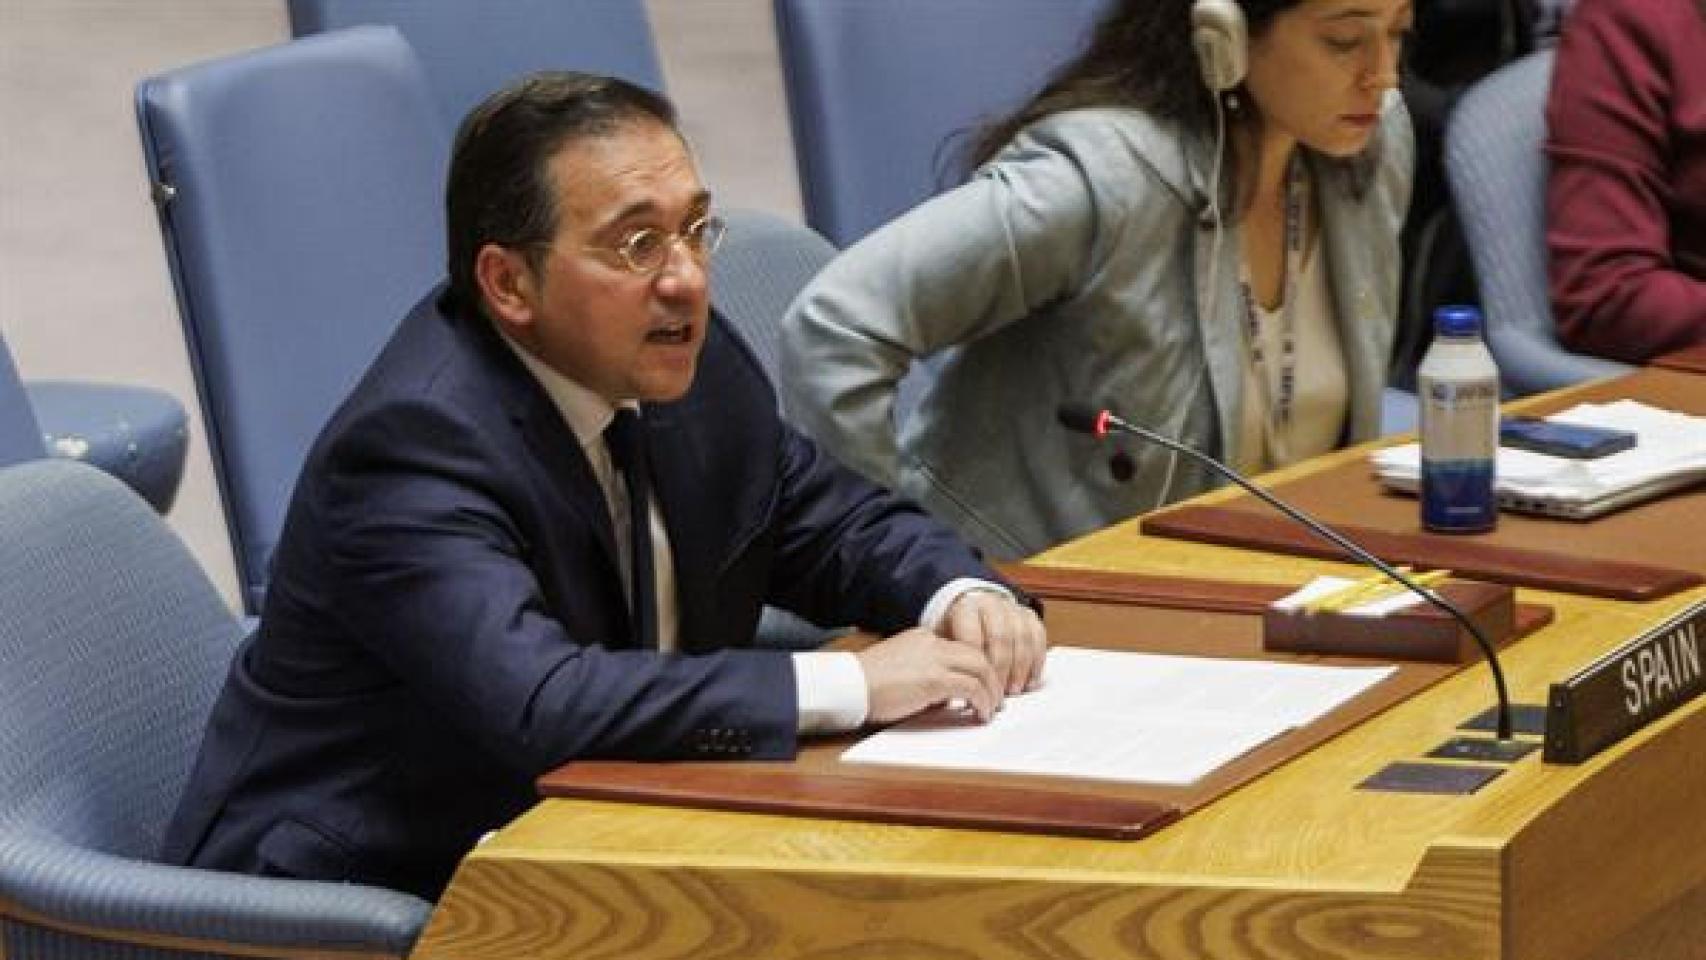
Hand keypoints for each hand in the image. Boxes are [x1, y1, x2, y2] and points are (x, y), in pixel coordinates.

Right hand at [856, 628, 1002, 723]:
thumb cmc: (866, 684)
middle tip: (997, 698)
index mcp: (923, 637)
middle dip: (992, 678)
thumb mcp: (902, 670)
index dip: (977, 668)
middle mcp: (932, 643)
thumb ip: (926, 675)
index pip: (962, 648)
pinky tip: (980, 714)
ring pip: (981, 668)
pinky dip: (982, 702)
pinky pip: (972, 688)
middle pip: (978, 655)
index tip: (983, 685)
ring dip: (992, 691)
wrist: (848, 685)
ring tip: (992, 709)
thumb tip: (949, 696)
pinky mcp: (934, 679)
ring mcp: (934, 659)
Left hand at [941, 590, 1046, 695]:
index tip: (977, 689)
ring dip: (1020, 668)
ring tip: (1013, 690)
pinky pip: (1038, 637)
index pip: (973, 637)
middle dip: (1000, 670)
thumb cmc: (956, 636)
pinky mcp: (1029, 615)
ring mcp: (1012, 608)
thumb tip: (955, 688)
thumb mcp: (946, 643)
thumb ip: (951, 660)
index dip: (977, 666)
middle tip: (998, 693)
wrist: (972, 614)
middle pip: (1000, 638)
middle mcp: (991, 603)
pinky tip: (1030, 682)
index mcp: (966, 608)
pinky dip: (1037, 662)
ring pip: (1022, 637)